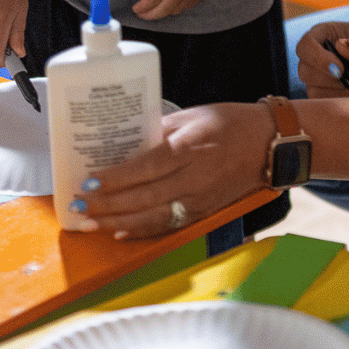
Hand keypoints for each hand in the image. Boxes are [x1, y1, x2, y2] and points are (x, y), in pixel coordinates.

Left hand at [80, 102, 274, 238]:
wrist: (269, 143)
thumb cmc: (231, 122)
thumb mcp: (194, 115)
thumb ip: (161, 130)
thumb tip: (127, 141)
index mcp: (190, 148)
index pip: (147, 166)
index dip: (117, 178)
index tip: (91, 181)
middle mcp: (195, 178)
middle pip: (145, 197)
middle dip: (108, 205)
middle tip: (78, 205)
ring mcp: (200, 199)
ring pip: (154, 218)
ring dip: (118, 223)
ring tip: (90, 224)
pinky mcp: (204, 212)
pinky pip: (169, 225)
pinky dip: (143, 231)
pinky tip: (121, 233)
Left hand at [134, 0, 229, 20]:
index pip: (150, 1)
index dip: (141, 8)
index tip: (136, 9)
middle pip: (161, 11)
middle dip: (149, 15)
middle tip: (142, 14)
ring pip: (175, 11)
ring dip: (163, 13)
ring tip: (156, 9)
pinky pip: (188, 6)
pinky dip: (178, 7)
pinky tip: (174, 2)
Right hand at [296, 20, 348, 97]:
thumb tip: (340, 46)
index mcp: (326, 34)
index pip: (305, 45)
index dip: (317, 58)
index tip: (340, 69)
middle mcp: (319, 56)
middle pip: (305, 71)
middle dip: (335, 79)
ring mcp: (322, 78)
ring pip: (315, 91)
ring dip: (344, 91)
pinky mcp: (330, 96)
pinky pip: (328, 105)